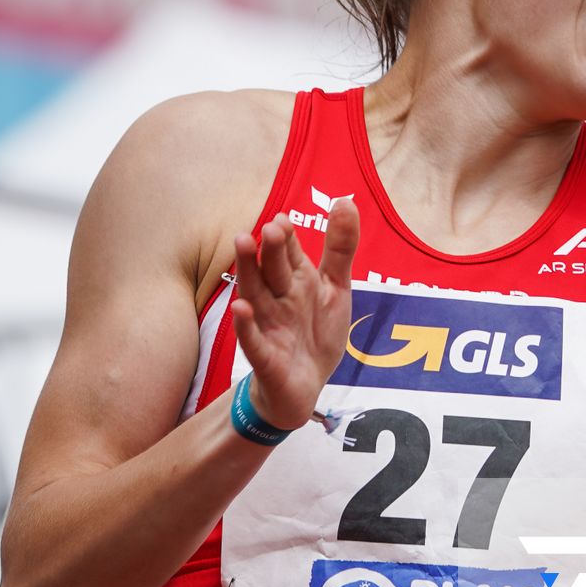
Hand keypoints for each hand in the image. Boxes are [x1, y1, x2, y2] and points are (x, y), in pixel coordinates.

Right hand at [229, 199, 360, 429]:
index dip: (287, 238)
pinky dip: (246, 325)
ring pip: (256, 295)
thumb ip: (340, 247)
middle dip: (270, 249)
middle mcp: (278, 298)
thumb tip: (344, 200)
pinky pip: (253, 340)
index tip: (283, 219)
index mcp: (296, 281)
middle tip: (269, 227)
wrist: (305, 387)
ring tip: (242, 244)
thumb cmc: (316, 333)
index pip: (289, 254)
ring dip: (249, 272)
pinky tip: (241, 308)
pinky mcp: (265, 356)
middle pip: (272, 270)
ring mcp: (269, 326)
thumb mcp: (335, 288)